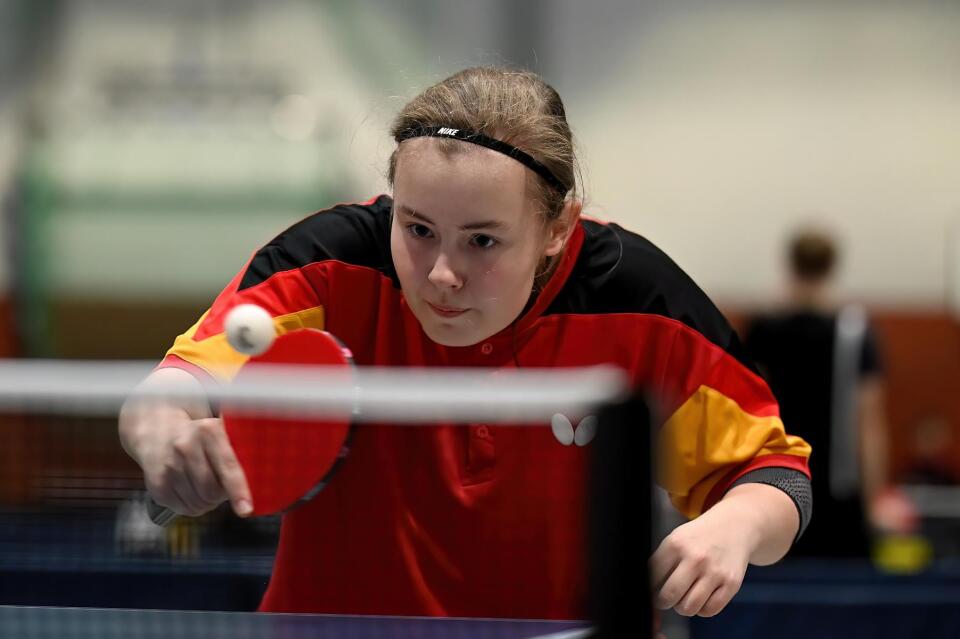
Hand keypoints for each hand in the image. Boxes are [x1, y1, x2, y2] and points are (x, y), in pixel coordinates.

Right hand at [119, 370, 251, 517]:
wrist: (158, 433)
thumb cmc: (203, 438)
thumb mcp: (223, 431)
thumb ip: (243, 449)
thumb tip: (266, 475)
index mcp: (209, 431)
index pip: (228, 466)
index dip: (238, 490)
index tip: (246, 509)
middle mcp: (185, 447)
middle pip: (212, 491)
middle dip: (222, 494)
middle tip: (222, 484)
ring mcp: (168, 466)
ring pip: (199, 503)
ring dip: (208, 501)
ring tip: (204, 483)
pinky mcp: (157, 485)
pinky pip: (184, 509)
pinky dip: (193, 505)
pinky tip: (190, 488)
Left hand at [649, 482, 798, 616]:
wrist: (735, 527)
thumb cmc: (700, 537)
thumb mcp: (677, 539)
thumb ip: (662, 561)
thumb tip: (648, 588)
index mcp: (676, 544)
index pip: (653, 577)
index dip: (650, 588)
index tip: (653, 591)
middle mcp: (695, 558)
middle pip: (669, 595)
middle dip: (664, 602)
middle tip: (666, 599)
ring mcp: (714, 572)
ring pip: (689, 607)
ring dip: (683, 607)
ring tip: (684, 598)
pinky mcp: (731, 583)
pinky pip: (710, 610)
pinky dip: (702, 610)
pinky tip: (701, 598)